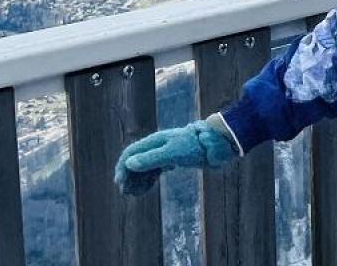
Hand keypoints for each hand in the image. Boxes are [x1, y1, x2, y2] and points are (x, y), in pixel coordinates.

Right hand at [114, 119, 237, 195]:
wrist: (216, 144)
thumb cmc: (195, 147)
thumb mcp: (172, 153)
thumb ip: (151, 158)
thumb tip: (129, 164)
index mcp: (154, 141)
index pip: (131, 153)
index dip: (122, 167)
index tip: (120, 183)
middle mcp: (157, 146)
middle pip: (136, 161)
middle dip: (129, 176)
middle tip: (126, 193)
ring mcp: (165, 152)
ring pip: (145, 167)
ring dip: (137, 180)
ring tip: (134, 194)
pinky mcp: (174, 159)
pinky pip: (155, 170)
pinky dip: (148, 180)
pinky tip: (146, 189)